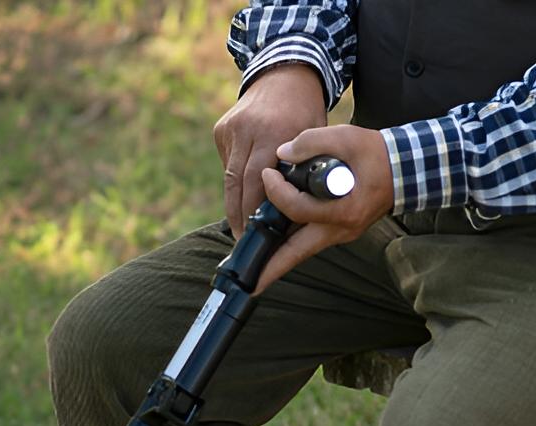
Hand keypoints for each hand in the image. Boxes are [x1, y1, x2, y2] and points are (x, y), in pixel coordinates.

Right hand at [213, 64, 326, 236]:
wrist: (285, 73)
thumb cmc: (305, 112)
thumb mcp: (314, 140)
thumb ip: (302, 173)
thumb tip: (294, 216)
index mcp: (274, 133)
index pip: (258, 184)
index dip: (253, 214)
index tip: (253, 237)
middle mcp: (248, 130)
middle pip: (237, 185)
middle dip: (239, 217)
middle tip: (242, 242)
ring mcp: (231, 129)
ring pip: (229, 178)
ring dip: (234, 204)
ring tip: (240, 227)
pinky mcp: (221, 129)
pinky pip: (227, 164)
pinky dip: (236, 180)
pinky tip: (245, 189)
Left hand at [255, 125, 394, 292]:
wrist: (406, 170)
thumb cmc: (378, 154)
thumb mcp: (348, 137)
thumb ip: (312, 141)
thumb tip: (281, 153)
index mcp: (344, 210)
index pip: (298, 209)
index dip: (277, 191)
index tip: (268, 173)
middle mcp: (340, 230)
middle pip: (297, 254)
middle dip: (270, 271)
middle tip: (248, 285)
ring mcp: (340, 236)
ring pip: (301, 251)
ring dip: (277, 260)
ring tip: (252, 271)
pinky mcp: (338, 233)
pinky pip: (309, 242)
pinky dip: (290, 245)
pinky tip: (273, 245)